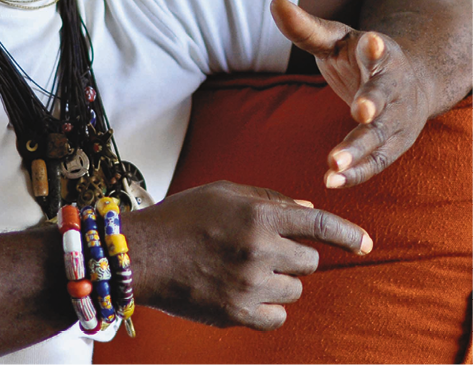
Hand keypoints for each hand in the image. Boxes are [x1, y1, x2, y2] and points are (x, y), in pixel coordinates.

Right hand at [124, 181, 371, 330]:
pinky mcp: (238, 314)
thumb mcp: (223, 193)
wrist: (142, 253)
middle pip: (309, 261)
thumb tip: (308, 211)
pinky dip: (267, 307)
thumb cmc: (182, 216)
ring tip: (243, 269)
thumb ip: (267, 200)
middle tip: (261, 249)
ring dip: (279, 280)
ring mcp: (250, 285)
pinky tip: (242, 292)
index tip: (366, 243)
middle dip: (293, 255)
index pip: (320, 224)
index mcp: (258, 214)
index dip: (348, 234)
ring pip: (294, 290)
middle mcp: (259, 249)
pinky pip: (277, 317)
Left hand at [271, 0, 431, 187]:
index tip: (373, 40)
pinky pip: (376, 162)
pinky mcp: (393, 144)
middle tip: (360, 112)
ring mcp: (397, 118)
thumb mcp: (336, 38)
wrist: (410, 81)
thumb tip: (274, 1)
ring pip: (381, 135)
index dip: (376, 46)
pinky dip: (357, 173)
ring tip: (334, 164)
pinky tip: (332, 182)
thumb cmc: (361, 56)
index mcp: (380, 53)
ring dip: (359, 150)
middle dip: (373, 104)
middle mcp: (394, 86)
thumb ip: (306, 27)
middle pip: (385, 96)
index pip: (379, 48)